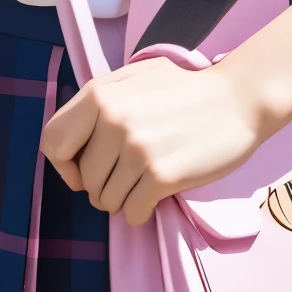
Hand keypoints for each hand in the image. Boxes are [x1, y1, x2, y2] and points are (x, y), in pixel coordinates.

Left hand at [40, 56, 263, 224]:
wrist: (239, 99)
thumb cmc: (186, 90)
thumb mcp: (134, 78)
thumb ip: (99, 101)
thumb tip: (72, 139)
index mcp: (99, 94)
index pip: (52, 143)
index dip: (65, 165)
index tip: (84, 170)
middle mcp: (113, 120)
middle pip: (83, 180)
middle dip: (101, 185)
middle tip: (129, 173)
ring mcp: (136, 148)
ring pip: (106, 200)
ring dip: (124, 198)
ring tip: (146, 178)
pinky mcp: (161, 175)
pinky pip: (132, 213)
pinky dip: (142, 210)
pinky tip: (159, 191)